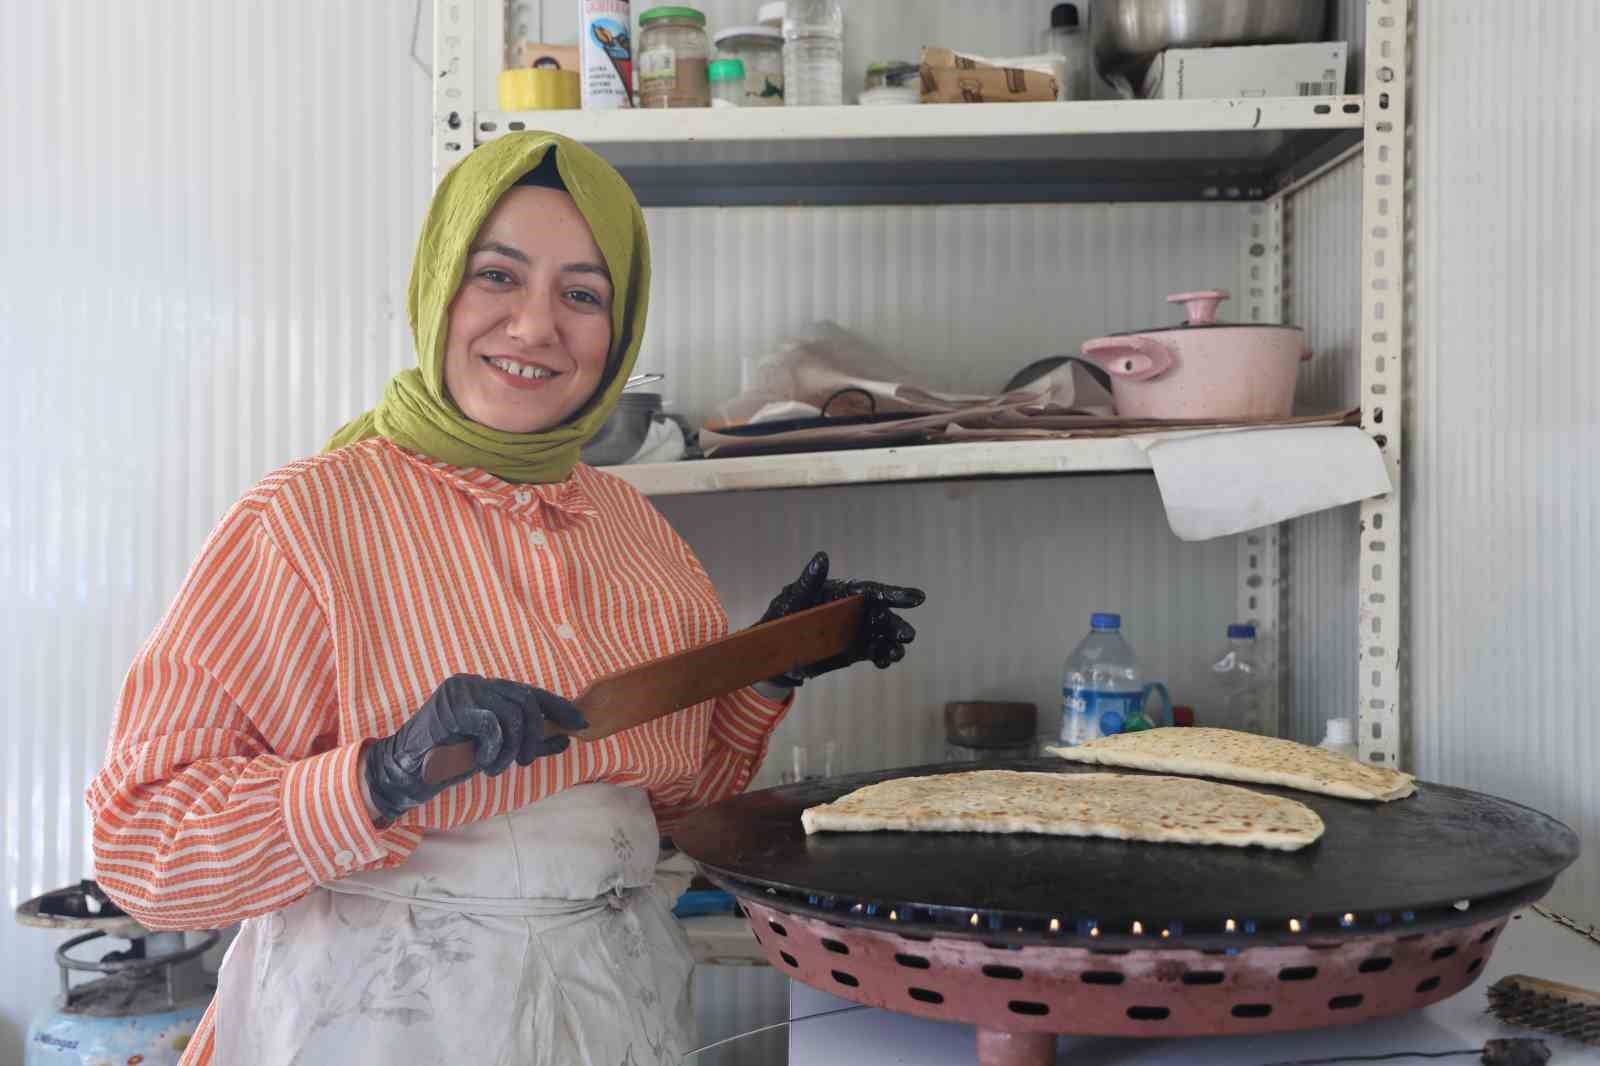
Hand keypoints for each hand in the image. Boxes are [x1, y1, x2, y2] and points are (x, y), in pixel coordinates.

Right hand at [363, 674, 586, 822]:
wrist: (405, 771)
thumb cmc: (448, 760)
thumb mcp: (496, 750)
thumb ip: (527, 741)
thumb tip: (565, 738)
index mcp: (485, 688)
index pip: (530, 692)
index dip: (558, 707)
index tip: (580, 725)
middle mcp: (474, 682)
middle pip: (526, 700)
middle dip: (535, 734)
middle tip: (526, 761)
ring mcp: (460, 691)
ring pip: (512, 714)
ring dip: (511, 748)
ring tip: (497, 767)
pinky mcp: (450, 707)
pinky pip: (491, 725)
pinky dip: (494, 749)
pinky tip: (482, 763)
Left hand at [757, 552, 924, 686]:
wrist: (774, 648)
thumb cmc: (783, 613)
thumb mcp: (793, 597)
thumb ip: (809, 581)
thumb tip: (821, 557)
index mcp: (845, 592)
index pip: (873, 590)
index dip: (896, 593)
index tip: (918, 598)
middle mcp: (856, 610)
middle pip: (883, 615)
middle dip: (896, 625)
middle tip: (907, 635)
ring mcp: (858, 630)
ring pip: (883, 635)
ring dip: (893, 644)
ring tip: (895, 654)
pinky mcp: (856, 650)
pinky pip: (875, 652)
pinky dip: (883, 657)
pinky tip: (885, 662)